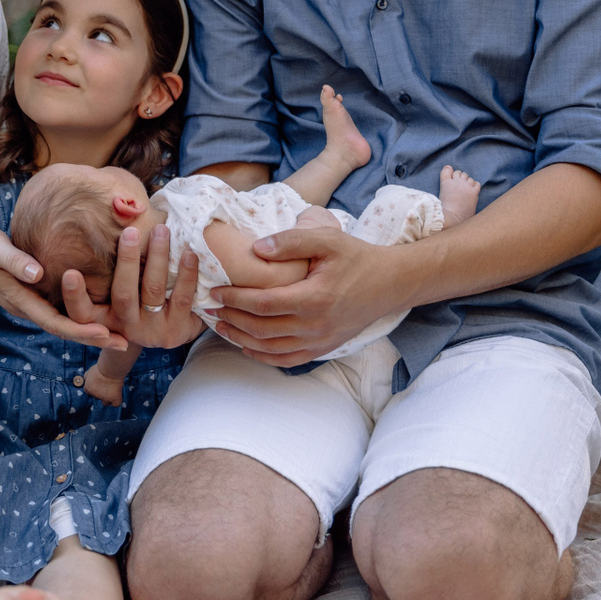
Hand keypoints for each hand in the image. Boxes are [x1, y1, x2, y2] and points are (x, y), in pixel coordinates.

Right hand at [0, 223, 126, 350]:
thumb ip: (15, 261)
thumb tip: (37, 273)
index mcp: (21, 300)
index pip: (56, 322)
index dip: (81, 330)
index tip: (105, 334)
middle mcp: (29, 306)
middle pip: (66, 328)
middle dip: (95, 337)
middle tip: (125, 343)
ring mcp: (31, 302)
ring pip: (65, 321)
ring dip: (91, 328)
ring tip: (121, 332)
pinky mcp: (34, 293)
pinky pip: (62, 308)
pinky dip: (82, 312)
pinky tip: (101, 309)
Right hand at [60, 223, 206, 349]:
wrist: (172, 328)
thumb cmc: (137, 296)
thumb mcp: (116, 289)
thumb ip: (105, 268)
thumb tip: (107, 219)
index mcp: (103, 319)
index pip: (81, 312)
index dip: (74, 295)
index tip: (70, 273)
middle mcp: (124, 327)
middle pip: (123, 294)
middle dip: (127, 260)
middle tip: (130, 232)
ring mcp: (151, 332)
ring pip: (153, 290)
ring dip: (158, 257)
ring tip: (161, 230)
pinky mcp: (177, 332)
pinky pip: (182, 298)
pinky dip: (185, 273)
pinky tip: (188, 253)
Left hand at [81, 362, 124, 406]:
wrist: (110, 368)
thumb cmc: (101, 367)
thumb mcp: (90, 370)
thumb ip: (87, 376)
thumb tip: (85, 379)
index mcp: (88, 387)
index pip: (88, 391)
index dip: (94, 388)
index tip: (99, 384)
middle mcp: (95, 394)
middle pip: (97, 397)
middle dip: (101, 392)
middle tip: (107, 384)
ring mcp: (105, 397)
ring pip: (106, 402)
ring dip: (108, 398)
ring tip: (112, 389)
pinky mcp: (114, 398)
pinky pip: (115, 404)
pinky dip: (116, 401)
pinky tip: (117, 395)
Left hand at [210, 225, 412, 366]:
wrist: (390, 283)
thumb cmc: (357, 257)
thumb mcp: (327, 239)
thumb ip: (291, 241)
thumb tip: (257, 249)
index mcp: (314, 298)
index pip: (263, 303)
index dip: (235, 298)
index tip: (216, 291)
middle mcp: (316, 325)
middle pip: (262, 328)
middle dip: (231, 318)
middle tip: (210, 307)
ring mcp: (320, 341)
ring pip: (270, 348)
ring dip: (241, 339)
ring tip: (220, 325)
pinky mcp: (324, 348)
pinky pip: (287, 360)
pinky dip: (263, 356)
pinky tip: (246, 346)